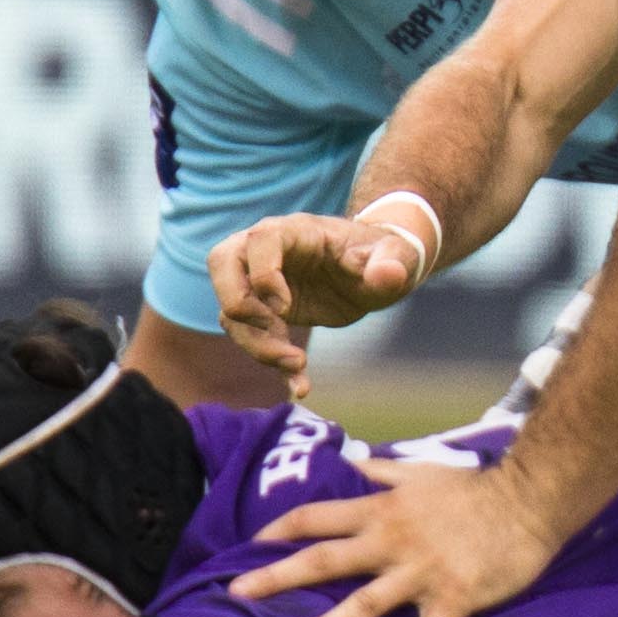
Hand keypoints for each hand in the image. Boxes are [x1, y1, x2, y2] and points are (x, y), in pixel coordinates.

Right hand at [204, 208, 427, 390]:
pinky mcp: (264, 311)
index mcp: (295, 231)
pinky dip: (269, 361)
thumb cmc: (381, 257)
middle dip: (238, 304)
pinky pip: (250, 335)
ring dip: (256, 343)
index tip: (286, 308)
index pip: (258, 241)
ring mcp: (260, 282)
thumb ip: (392, 263)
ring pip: (230, 309)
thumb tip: (389, 275)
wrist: (374, 274)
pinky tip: (299, 385)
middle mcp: (266, 252)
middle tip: (276, 329)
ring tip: (297, 365)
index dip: (264, 275)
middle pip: (221, 262)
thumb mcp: (396, 258)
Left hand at [236, 458, 560, 616]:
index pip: (318, 517)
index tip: (252, 545)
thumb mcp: (422, 472)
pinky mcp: (451, 600)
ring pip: (365, 603)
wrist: (527, 501)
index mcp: (381, 511)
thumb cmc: (475, 488)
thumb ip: (382, 473)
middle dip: (277, 577)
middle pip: (323, 560)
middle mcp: (391, 542)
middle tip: (236, 594)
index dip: (282, 530)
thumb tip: (351, 463)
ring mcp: (419, 573)